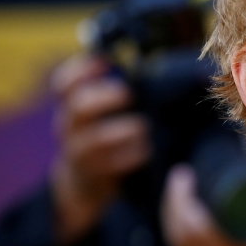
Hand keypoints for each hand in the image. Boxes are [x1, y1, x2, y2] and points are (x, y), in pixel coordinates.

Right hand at [50, 55, 151, 243]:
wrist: (83, 183)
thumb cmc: (105, 136)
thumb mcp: (103, 114)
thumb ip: (122, 92)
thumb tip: (181, 71)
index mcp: (72, 106)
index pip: (64, 83)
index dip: (81, 70)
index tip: (106, 61)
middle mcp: (69, 126)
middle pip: (78, 106)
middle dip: (106, 98)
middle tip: (129, 95)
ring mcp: (78, 153)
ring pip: (95, 139)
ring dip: (125, 131)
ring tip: (143, 129)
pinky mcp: (91, 176)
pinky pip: (109, 166)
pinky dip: (130, 157)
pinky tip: (146, 151)